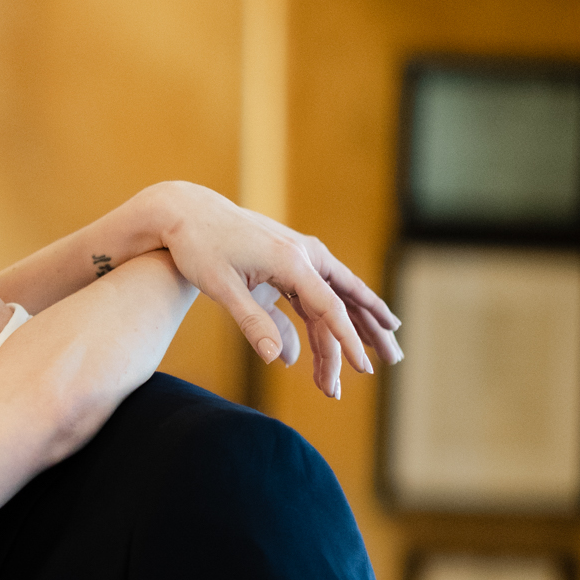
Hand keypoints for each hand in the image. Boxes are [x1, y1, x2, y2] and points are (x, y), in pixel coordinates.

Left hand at [137, 181, 401, 397]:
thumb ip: (252, 321)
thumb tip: (277, 359)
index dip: (348, 341)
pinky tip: (344, 333)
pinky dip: (333, 314)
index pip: (330, 308)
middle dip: (370, 331)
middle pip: (347, 298)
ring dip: (354, 326)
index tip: (363, 369)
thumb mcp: (220, 286)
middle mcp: (304, 254)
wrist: (187, 211)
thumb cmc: (199, 248)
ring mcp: (300, 256)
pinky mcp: (290, 262)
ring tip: (375, 355)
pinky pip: (319, 292)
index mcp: (292, 261)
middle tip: (392, 361)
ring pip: (337, 296)